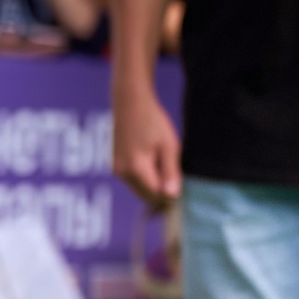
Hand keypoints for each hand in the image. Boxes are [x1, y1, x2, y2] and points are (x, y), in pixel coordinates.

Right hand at [114, 84, 181, 206]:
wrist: (130, 103)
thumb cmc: (153, 122)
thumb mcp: (169, 146)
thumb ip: (170, 172)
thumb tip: (172, 196)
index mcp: (136, 168)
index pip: (156, 196)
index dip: (171, 195)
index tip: (182, 185)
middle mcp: (122, 172)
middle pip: (146, 196)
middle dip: (162, 191)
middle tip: (175, 172)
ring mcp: (116, 168)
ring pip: (140, 189)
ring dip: (153, 184)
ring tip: (162, 161)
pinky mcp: (115, 164)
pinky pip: (134, 180)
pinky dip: (145, 177)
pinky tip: (153, 159)